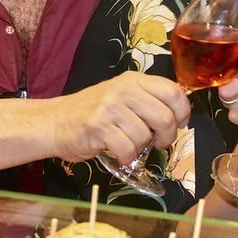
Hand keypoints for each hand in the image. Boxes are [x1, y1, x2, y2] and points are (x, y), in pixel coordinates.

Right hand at [56, 73, 190, 163]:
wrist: (55, 122)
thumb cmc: (94, 113)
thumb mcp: (123, 97)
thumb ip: (148, 101)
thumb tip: (179, 117)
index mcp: (134, 80)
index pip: (173, 92)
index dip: (182, 112)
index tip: (179, 124)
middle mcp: (123, 89)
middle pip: (164, 117)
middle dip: (166, 137)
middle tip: (157, 142)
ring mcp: (109, 107)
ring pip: (145, 136)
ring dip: (141, 148)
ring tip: (128, 144)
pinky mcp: (98, 126)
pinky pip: (127, 149)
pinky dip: (126, 157)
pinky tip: (118, 153)